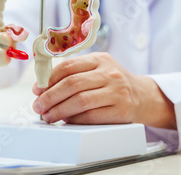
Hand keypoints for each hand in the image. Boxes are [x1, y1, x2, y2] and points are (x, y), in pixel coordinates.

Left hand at [32, 52, 175, 128]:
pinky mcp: (121, 111)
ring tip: (48, 116)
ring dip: (59, 110)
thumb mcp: (97, 69)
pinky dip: (75, 119)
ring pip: (80, 101)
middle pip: (72, 84)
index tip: (37, 90)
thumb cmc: (112, 83)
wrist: (143, 96)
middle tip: (38, 106)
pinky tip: (66, 121)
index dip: (49, 79)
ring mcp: (117, 92)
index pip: (68, 66)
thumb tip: (42, 87)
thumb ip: (74, 73)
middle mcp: (109, 73)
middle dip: (50, 97)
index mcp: (99, 59)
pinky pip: (92, 116)